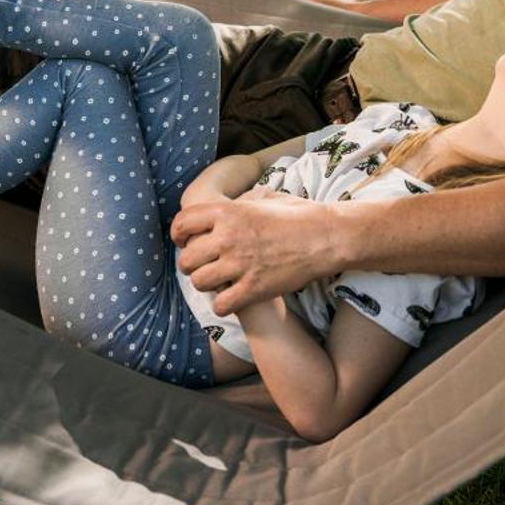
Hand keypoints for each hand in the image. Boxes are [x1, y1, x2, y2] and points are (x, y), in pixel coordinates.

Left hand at [170, 193, 367, 315]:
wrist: (326, 237)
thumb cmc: (298, 215)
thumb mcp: (263, 198)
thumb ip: (239, 204)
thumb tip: (226, 207)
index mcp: (227, 212)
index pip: (181, 224)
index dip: (177, 235)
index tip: (182, 242)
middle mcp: (227, 237)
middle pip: (186, 258)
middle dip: (191, 264)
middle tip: (202, 266)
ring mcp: (240, 264)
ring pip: (199, 282)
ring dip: (205, 284)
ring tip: (217, 282)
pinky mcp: (254, 289)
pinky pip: (220, 305)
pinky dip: (223, 305)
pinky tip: (231, 299)